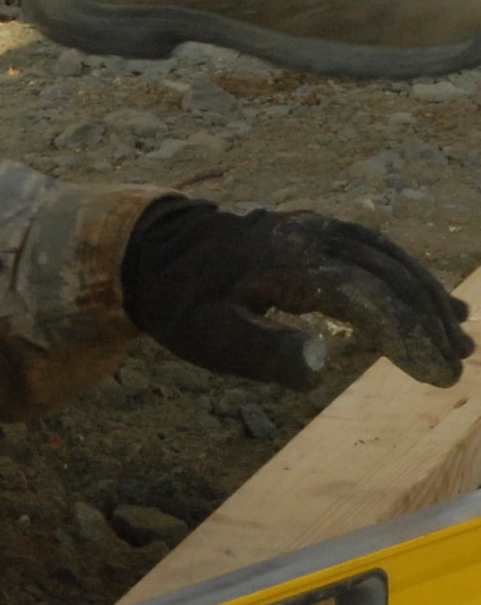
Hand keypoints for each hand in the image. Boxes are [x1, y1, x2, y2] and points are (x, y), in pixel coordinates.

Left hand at [122, 197, 473, 390]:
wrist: (153, 251)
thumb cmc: (181, 302)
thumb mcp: (207, 337)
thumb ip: (262, 351)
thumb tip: (318, 365)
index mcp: (289, 263)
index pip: (368, 299)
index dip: (409, 337)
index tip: (438, 375)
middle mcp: (312, 237)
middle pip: (389, 277)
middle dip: (428, 322)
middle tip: (457, 364)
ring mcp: (316, 228)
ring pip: (390, 259)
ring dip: (427, 298)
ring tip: (459, 338)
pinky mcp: (317, 230)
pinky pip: (375, 250)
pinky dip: (408, 276)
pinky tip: (431, 302)